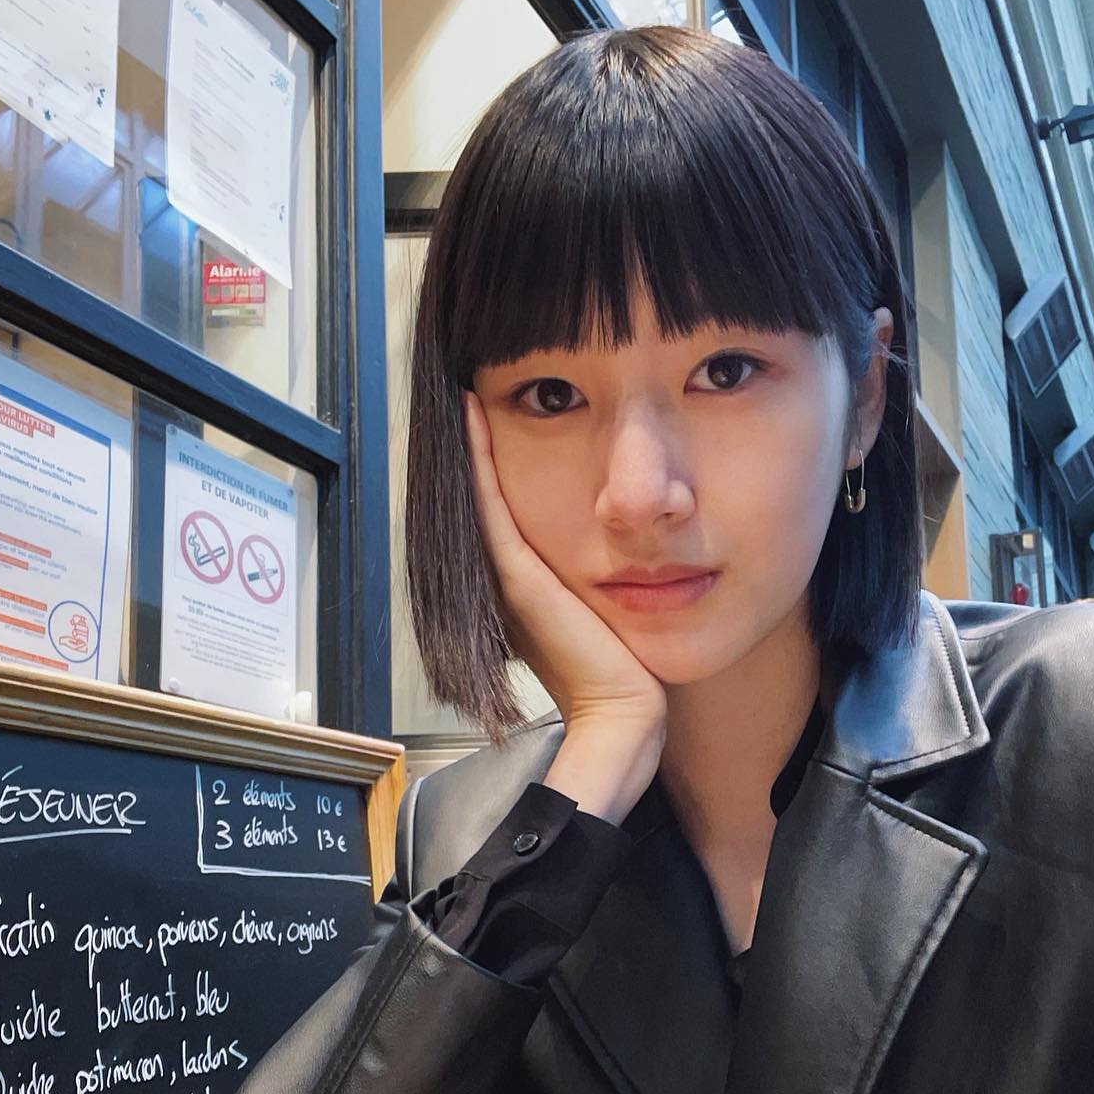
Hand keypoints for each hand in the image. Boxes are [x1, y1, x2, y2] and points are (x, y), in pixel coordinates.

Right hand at [464, 394, 664, 821]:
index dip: (489, 455)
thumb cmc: (628, 672)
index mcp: (523, 585)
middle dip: (477, 438)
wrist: (627, 718)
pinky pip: (493, 509)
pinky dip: (480, 461)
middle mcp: (506, 578)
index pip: (502, 505)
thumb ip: (599, 571)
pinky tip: (474, 414)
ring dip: (471, 439)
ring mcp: (507, 579)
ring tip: (465, 381)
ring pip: (479, 496)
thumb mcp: (609, 606)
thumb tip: (628, 526)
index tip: (487, 401)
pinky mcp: (520, 582)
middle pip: (481, 496)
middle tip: (468, 375)